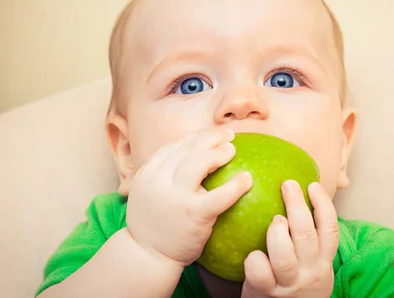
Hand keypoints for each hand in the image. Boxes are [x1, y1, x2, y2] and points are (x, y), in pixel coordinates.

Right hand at [125, 128, 252, 267]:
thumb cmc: (154, 225)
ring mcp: (175, 197)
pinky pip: (219, 196)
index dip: (196, 136)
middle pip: (188, 148)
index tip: (212, 135)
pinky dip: (235, 185)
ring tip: (232, 150)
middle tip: (228, 136)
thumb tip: (192, 156)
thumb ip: (163, 176)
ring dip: (219, 153)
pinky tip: (247, 179)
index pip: (174, 146)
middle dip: (210, 138)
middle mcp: (158, 181)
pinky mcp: (192, 214)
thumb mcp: (148, 193)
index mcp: (147, 173)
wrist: (146, 257)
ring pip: (199, 163)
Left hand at [241, 180, 338, 297]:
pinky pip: (259, 271)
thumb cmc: (296, 281)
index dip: (323, 205)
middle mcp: (309, 271)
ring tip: (275, 219)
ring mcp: (288, 283)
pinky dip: (254, 258)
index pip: (330, 229)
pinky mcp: (266, 292)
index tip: (312, 185)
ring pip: (284, 255)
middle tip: (287, 185)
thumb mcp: (311, 262)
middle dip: (296, 205)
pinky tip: (252, 252)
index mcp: (323, 260)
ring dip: (277, 231)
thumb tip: (297, 194)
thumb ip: (308, 237)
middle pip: (306, 235)